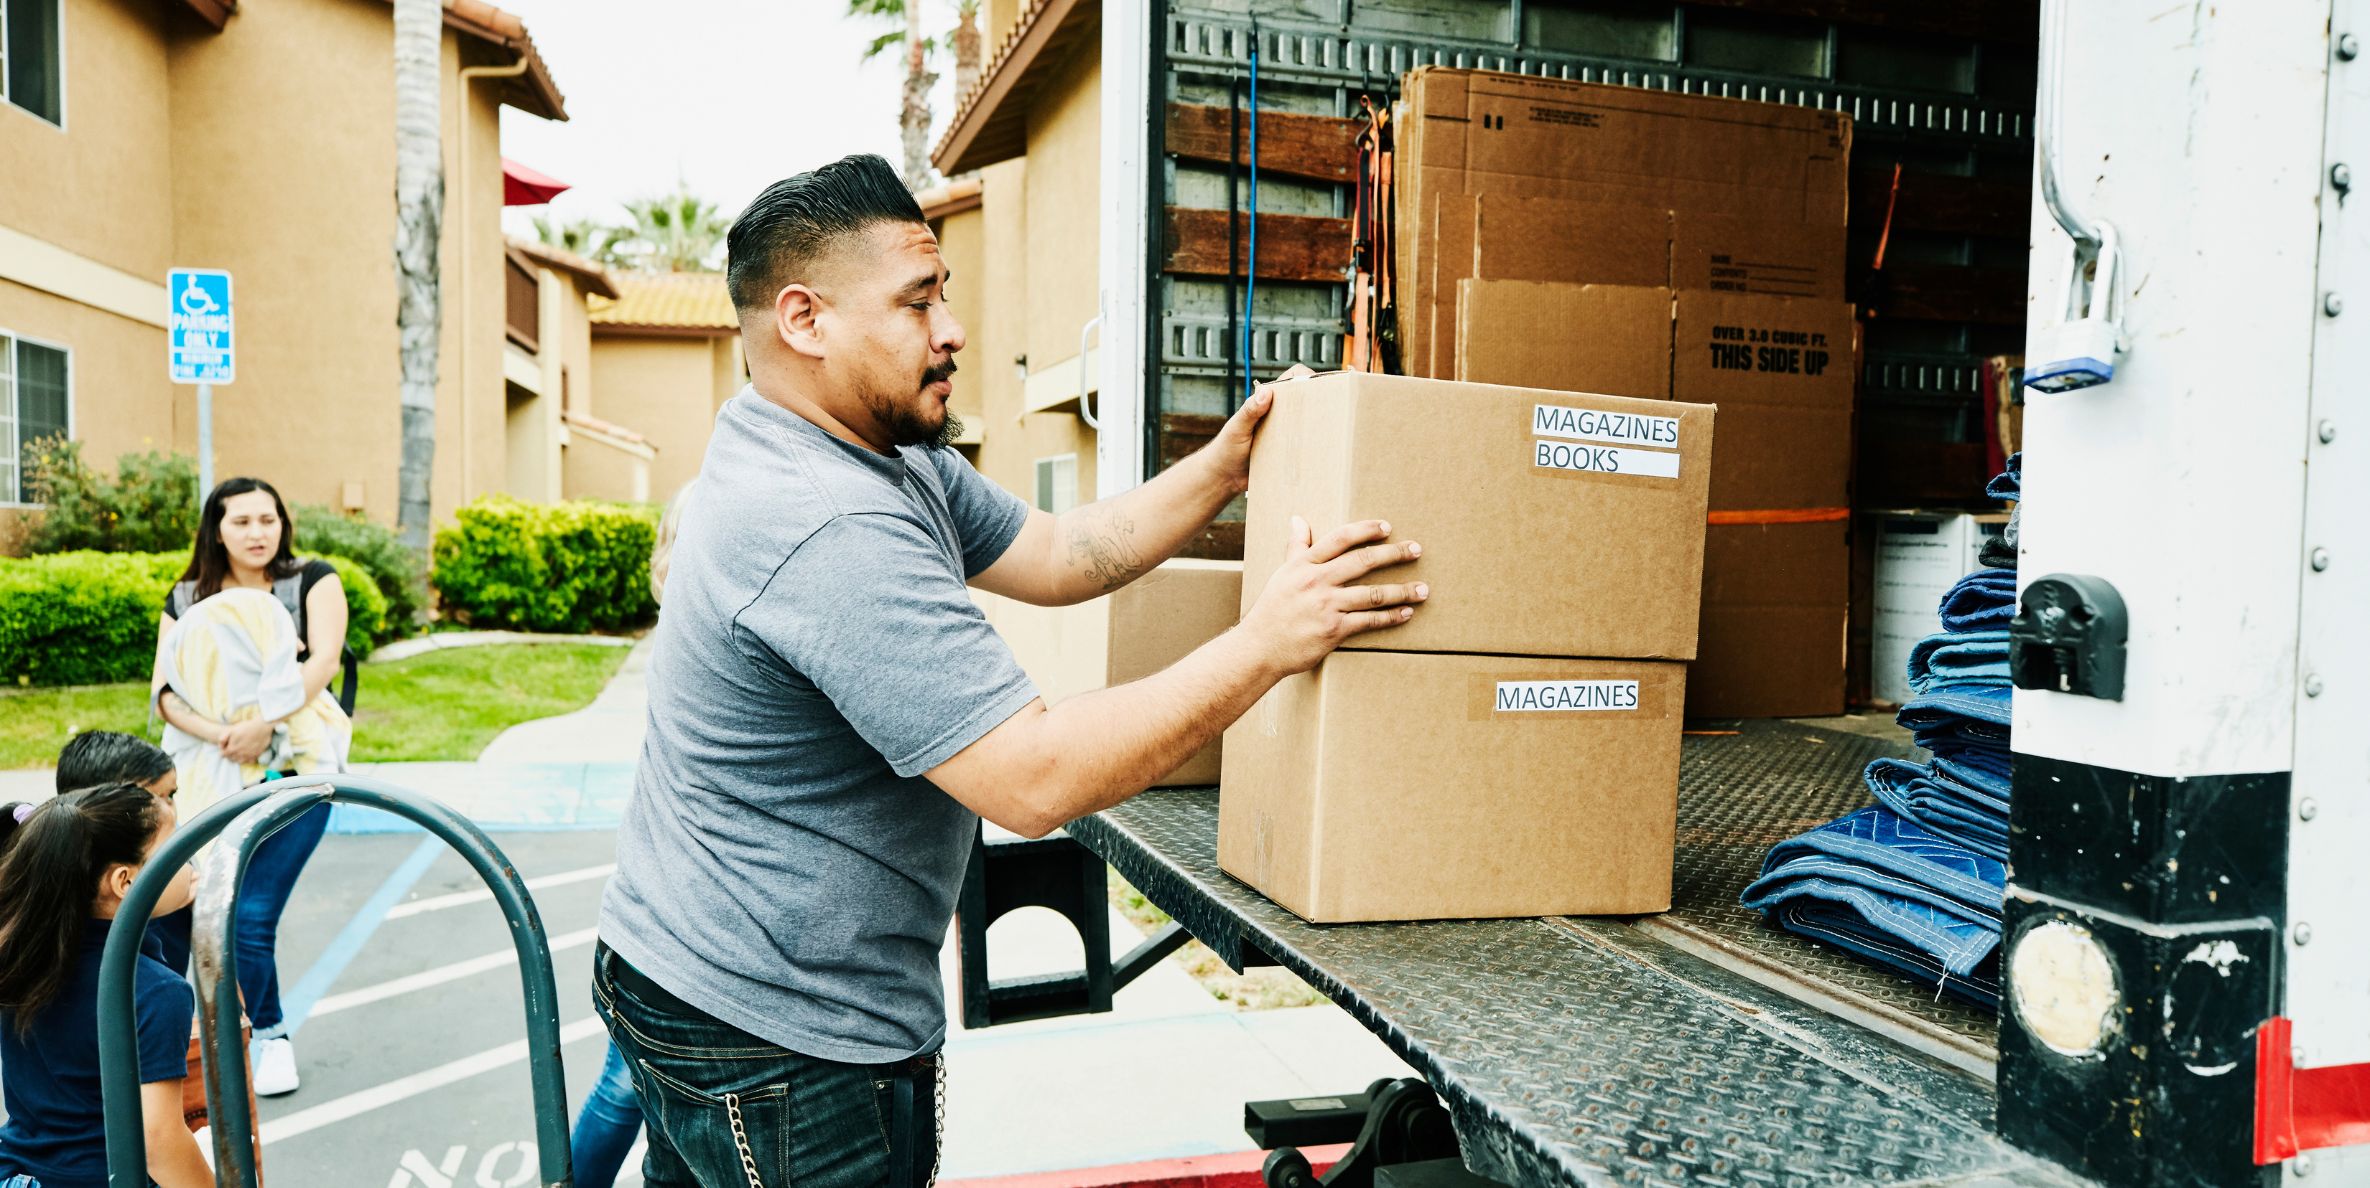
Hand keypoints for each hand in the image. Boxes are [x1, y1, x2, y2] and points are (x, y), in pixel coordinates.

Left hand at [219, 718, 274, 764]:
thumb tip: (221, 746)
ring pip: (239, 762)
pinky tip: (247, 753)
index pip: (223, 755)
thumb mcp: (232, 730)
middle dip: (230, 754)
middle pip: (231, 759)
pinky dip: (247, 759)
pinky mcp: (256, 755)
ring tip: (239, 751)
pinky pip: (249, 761)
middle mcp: (240, 754)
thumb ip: (223, 738)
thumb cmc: (247, 727)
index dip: (223, 750)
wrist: (263, 726)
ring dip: (237, 758)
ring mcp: (248, 756)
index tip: (226, 746)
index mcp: (232, 748)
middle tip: (233, 747)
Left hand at [1201, 363, 1315, 495]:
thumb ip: (1250, 410)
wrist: (1223, 477)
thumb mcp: (1237, 428)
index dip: (1305, 377)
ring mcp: (1283, 432)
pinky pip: (1302, 445)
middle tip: (1329, 410)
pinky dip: (1311, 446)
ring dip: (1316, 425)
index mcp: (1266, 402)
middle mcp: (1277, 414)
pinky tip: (1316, 450)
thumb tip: (1266, 393)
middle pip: (1304, 400)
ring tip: (1326, 431)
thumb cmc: (1225, 449)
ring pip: (1306, 423)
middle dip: (1318, 402)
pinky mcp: (1286, 450)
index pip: (1291, 379)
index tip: (1317, 386)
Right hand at [1238, 516, 1427, 675]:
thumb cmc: (1272, 609)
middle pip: (1362, 562)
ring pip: (1373, 594)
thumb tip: (1297, 519)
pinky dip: (1391, 617)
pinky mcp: (1334, 630)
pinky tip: (1406, 613)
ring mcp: (1327, 606)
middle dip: (1394, 554)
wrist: (1260, 647)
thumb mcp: (1282, 573)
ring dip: (1402, 591)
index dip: (1366, 530)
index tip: (1387, 527)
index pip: (1340, 539)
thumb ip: (1296, 547)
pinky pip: (1369, 621)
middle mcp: (1317, 581)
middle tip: (1416, 550)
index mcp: (1304, 564)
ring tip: (1423, 589)